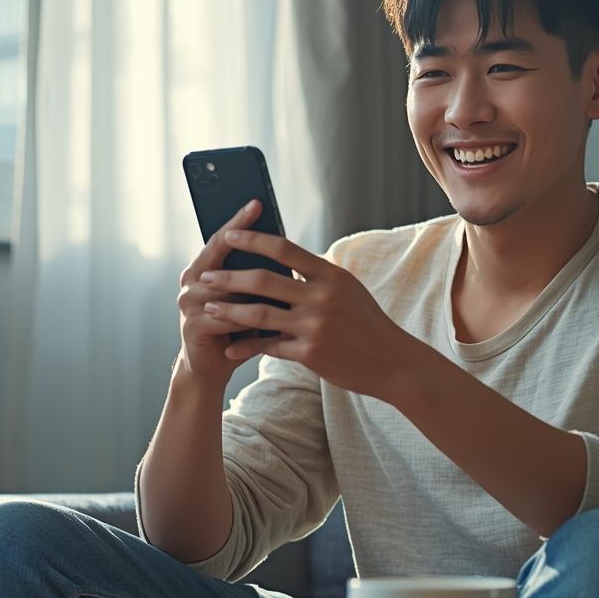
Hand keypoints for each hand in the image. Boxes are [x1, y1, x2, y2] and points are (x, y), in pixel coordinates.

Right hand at [175, 200, 267, 388]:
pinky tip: (269, 314)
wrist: (213, 369)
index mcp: (203, 270)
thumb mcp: (250, 299)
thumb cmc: (237, 331)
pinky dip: (248, 315)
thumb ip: (257, 276)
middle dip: (243, 239)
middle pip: (218, 255)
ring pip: (226, 286)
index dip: (238, 221)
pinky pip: (225, 315)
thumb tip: (286, 247)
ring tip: (281, 277)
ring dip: (253, 286)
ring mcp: (188, 303)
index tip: (257, 203)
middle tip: (265, 220)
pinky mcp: (192, 326)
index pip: (222, 239)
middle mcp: (191, 282)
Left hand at [199, 229, 426, 401]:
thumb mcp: (348, 290)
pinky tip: (229, 347)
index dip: (253, 240)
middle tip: (206, 275)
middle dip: (229, 277)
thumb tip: (283, 258)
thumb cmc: (366, 323)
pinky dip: (246, 346)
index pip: (285, 249)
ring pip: (259, 314)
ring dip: (229, 310)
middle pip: (264, 281)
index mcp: (331, 275)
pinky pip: (269, 347)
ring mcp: (315, 326)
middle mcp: (322, 297)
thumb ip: (317, 277)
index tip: (228, 235)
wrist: (392, 362)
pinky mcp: (310, 353)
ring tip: (209, 307)